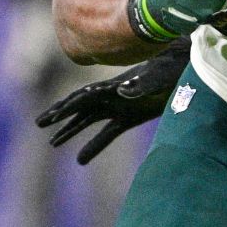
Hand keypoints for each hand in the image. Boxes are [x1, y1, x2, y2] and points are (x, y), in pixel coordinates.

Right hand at [35, 39, 190, 163]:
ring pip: (88, 120)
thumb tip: (120, 90)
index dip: (68, 107)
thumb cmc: (173, 69)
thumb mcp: (158, 76)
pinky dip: (93, 145)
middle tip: (39, 124)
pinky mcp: (130, 117)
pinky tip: (80, 159)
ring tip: (52, 144)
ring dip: (70, 130)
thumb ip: (141, 85)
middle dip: (59, 114)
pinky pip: (107, 133)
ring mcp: (120, 106)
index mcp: (117, 85)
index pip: (86, 96)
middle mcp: (113, 95)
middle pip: (80, 106)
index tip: (51, 117)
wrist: (187, 67)